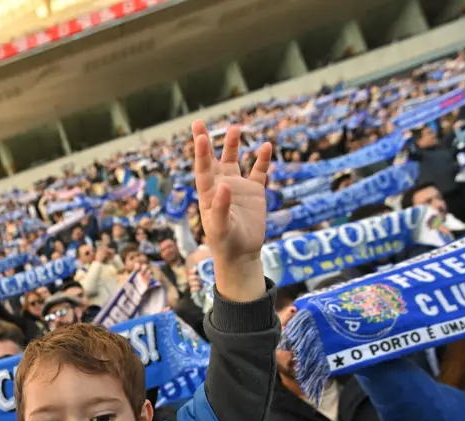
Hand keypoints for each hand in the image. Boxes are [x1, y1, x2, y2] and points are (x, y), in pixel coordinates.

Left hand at [192, 121, 271, 301]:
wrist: (241, 254)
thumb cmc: (225, 243)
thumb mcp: (220, 228)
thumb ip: (220, 207)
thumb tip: (224, 185)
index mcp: (208, 194)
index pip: (203, 170)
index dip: (201, 153)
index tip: (200, 136)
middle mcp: (221, 186)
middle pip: (212, 160)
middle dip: (206, 142)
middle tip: (198, 122)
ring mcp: (238, 187)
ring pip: (233, 160)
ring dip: (233, 145)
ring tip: (235, 128)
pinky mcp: (254, 192)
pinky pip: (259, 172)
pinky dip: (262, 160)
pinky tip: (266, 146)